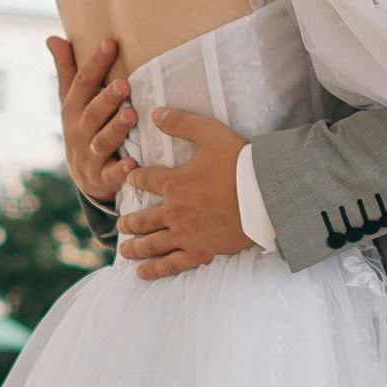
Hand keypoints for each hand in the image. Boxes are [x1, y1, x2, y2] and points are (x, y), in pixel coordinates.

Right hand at [49, 32, 134, 207]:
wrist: (84, 176)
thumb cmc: (83, 128)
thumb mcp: (72, 101)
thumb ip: (68, 71)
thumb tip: (53, 38)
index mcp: (73, 109)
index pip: (83, 82)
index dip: (96, 63)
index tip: (110, 43)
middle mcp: (78, 131)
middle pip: (92, 113)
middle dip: (107, 98)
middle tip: (124, 84)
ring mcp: (89, 155)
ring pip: (102, 141)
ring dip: (116, 129)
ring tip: (131, 115)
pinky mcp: (102, 178)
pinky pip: (111, 174)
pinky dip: (121, 170)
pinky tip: (133, 164)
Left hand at [119, 111, 251, 276]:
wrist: (266, 195)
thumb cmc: (241, 163)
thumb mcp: (210, 134)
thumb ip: (181, 123)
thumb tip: (155, 113)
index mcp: (173, 183)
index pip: (144, 181)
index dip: (134, 179)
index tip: (130, 179)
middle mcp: (174, 211)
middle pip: (142, 218)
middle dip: (129, 221)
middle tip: (120, 225)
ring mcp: (186, 234)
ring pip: (152, 243)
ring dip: (134, 247)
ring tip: (123, 251)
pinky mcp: (201, 251)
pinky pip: (172, 263)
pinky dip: (155, 269)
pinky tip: (142, 273)